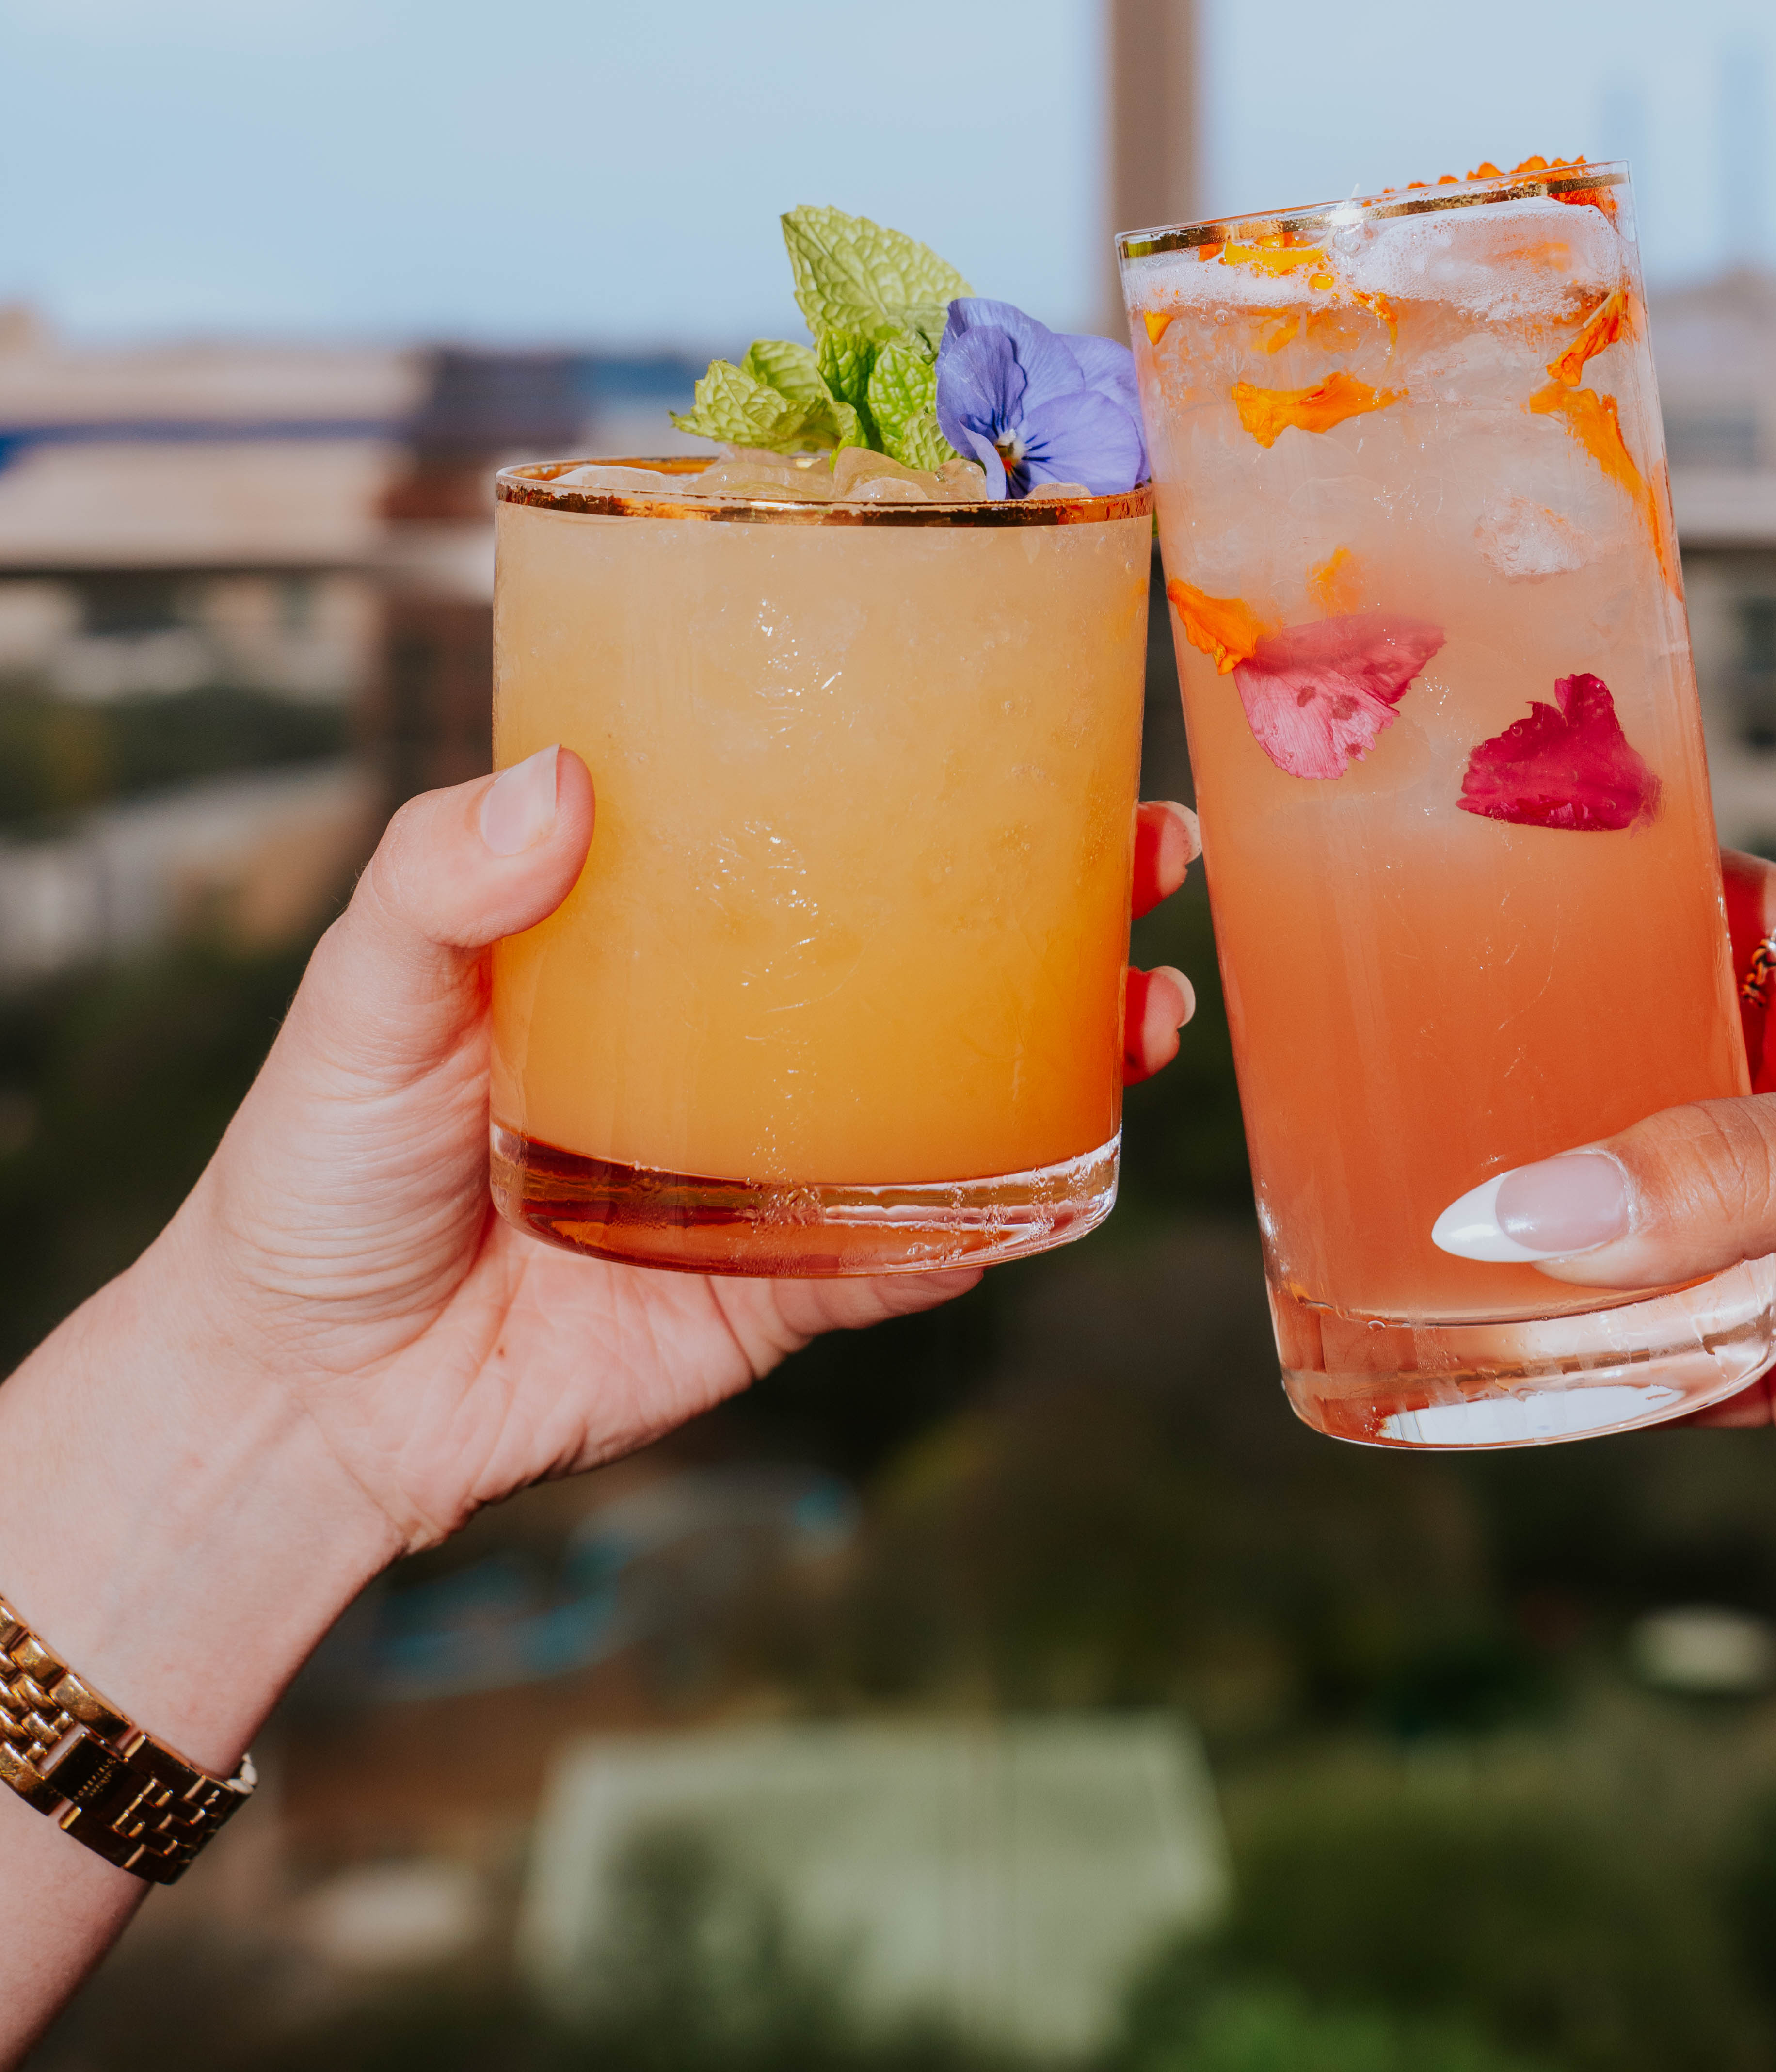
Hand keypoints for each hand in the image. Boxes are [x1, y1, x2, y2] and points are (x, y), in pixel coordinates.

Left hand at [189, 759, 1203, 1556]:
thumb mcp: (358, 993)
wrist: (297, 1394)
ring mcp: (773, 1156)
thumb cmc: (314, 1166)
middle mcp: (739, 1027)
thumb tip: (555, 779)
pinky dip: (988, 1223)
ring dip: (1077, 1049)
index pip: (816, 814)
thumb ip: (434, 882)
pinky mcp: (777, 1286)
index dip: (938, 765)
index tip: (1042, 705)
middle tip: (1154, 849)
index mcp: (658, 927)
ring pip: (962, 1088)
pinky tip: (1054, 1185)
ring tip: (1149, 1011)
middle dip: (1070, 894)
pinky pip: (908, 1253)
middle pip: (936, 941)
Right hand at [1457, 857, 1775, 1626]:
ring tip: (1412, 1214)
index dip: (1598, 901)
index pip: (1710, 906)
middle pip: (1644, 1060)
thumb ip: (1718, 1173)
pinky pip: (1653, 1337)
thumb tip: (1518, 1210)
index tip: (1464, 904)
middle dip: (1537, 1078)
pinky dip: (1582, 1350)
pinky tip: (1493, 1347)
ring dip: (1549, 1225)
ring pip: (1634, 1206)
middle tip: (1401, 1075)